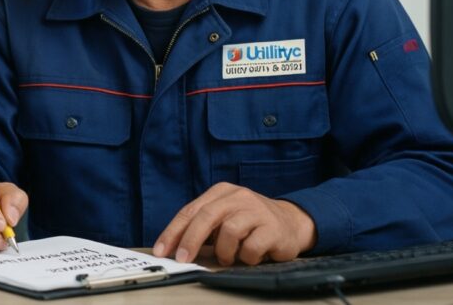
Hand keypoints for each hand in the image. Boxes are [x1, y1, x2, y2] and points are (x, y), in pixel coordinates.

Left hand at [153, 182, 316, 265]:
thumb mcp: (224, 218)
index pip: (190, 211)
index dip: (173, 231)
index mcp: (220, 192)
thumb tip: (176, 249)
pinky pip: (250, 247)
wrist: (291, 223)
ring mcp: (256, 210)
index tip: (161, 250)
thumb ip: (202, 228)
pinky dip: (245, 257)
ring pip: (228, 232)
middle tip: (182, 260)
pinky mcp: (273, 228)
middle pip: (206, 217)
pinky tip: (250, 256)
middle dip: (190, 240)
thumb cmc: (249, 223)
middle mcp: (238, 196)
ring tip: (229, 256)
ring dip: (224, 251)